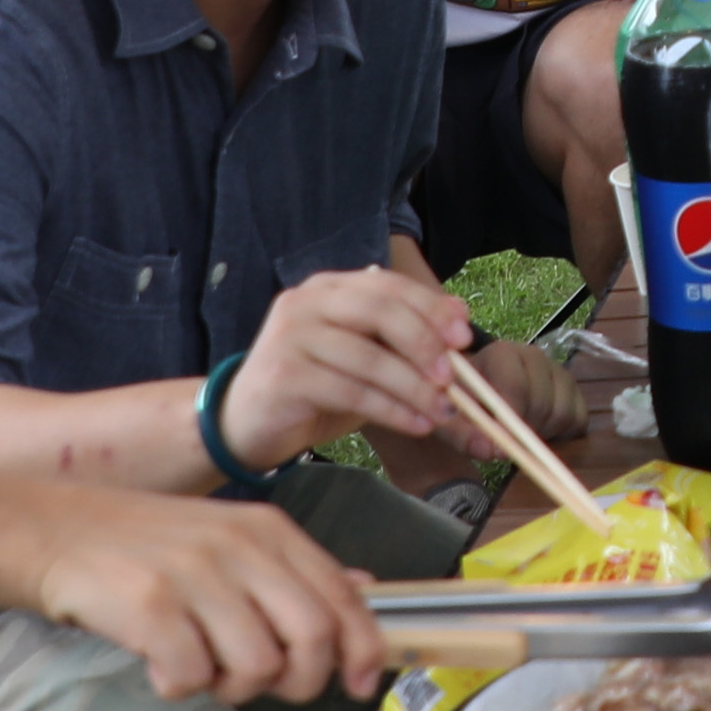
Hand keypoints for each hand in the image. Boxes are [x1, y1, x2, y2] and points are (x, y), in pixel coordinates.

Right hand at [17, 482, 400, 703]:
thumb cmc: (143, 544)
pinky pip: (193, 677)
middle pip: (313, 638)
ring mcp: (195, 575)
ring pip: (257, 666)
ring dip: (232, 688)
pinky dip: (179, 687)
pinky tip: (160, 666)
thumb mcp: (228, 538)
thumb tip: (364, 588)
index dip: (364, 649)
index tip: (360, 683)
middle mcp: (239, 547)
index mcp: (268, 531)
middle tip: (266, 685)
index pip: (343, 597)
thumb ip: (294, 569)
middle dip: (302, 682)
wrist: (51, 529)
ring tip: (201, 667)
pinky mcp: (151, 606)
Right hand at [220, 263, 476, 458]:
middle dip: (424, 343)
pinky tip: (416, 424)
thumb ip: (406, 350)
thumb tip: (465, 345)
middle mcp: (307, 302)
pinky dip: (391, 409)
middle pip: (379, 311)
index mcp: (330, 287)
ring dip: (413, 387)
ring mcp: (291, 335)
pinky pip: (350, 391)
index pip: (388, 285)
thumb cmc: (315, 389)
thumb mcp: (365, 363)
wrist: (245, 422)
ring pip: (368, 357)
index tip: (465, 335)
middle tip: (454, 376)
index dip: (430, 307)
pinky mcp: (284, 375)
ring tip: (443, 411)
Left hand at [473, 329, 587, 446]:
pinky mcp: (574, 390)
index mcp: (501, 354)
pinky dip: (562, 433)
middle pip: (542, 401)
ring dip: (543, 433)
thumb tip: (495, 450)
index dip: (511, 417)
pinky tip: (539, 431)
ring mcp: (558, 371)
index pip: (515, 384)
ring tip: (520, 435)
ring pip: (563, 412)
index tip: (502, 444)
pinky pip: (578, 418)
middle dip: (525, 430)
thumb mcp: (451, 418)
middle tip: (509, 444)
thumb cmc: (463, 402)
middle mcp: (534, 356)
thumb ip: (465, 435)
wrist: (479, 391)